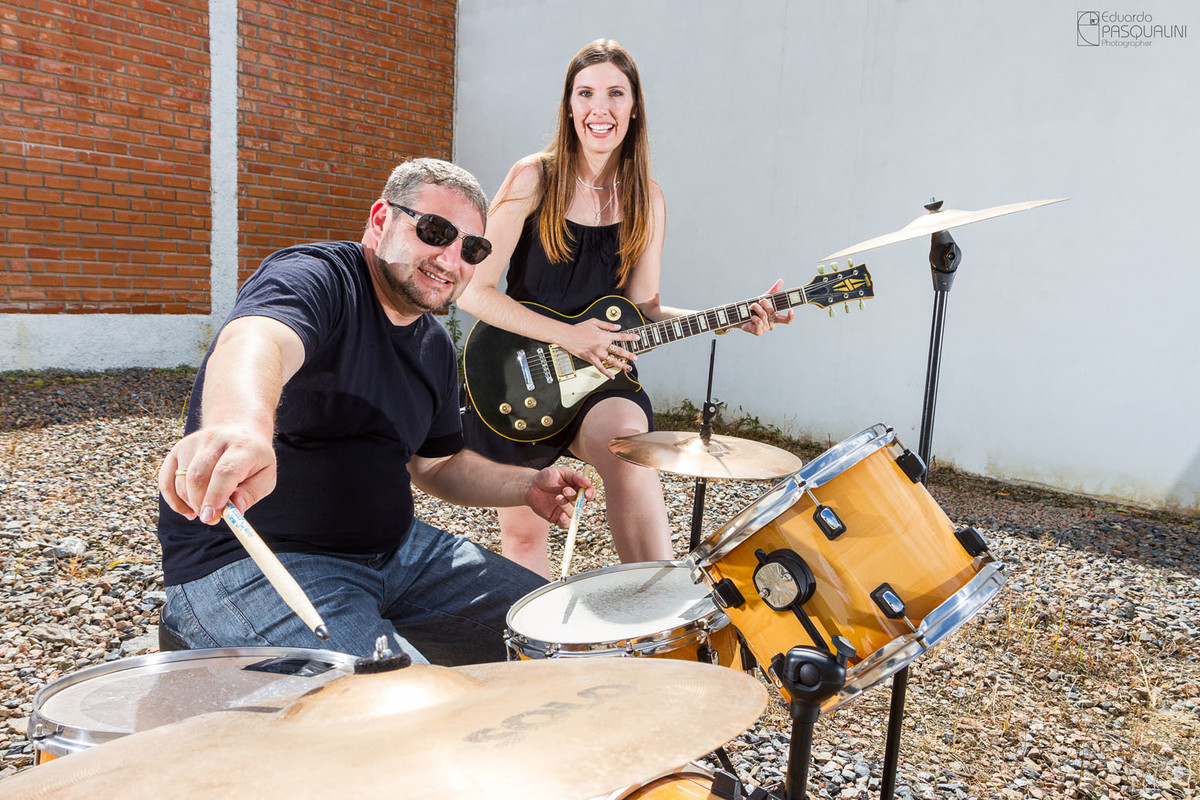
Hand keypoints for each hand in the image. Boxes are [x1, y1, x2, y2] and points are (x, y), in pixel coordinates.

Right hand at [158, 425, 276, 524]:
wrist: (238, 430)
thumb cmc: (253, 460)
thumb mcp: (265, 477)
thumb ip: (251, 494)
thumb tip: (235, 509)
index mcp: (242, 446)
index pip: (225, 471)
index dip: (216, 496)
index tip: (211, 517)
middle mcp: (215, 440)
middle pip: (198, 476)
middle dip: (201, 503)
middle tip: (211, 519)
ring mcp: (193, 442)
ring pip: (182, 480)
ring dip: (190, 503)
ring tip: (206, 511)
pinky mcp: (178, 449)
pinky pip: (166, 479)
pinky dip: (173, 500)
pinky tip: (187, 509)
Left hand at [524, 465, 595, 526]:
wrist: (531, 486)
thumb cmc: (547, 477)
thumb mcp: (561, 471)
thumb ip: (575, 476)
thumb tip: (588, 483)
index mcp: (577, 488)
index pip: (589, 492)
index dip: (591, 493)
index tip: (586, 494)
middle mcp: (573, 500)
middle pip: (581, 503)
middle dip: (574, 497)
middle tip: (565, 490)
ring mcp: (566, 509)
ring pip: (573, 513)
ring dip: (567, 506)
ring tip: (557, 497)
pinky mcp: (557, 518)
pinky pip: (565, 524)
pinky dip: (565, 521)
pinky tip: (561, 515)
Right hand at [558, 317, 637, 378]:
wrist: (568, 336)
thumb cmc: (579, 328)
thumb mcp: (594, 322)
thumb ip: (607, 325)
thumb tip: (617, 326)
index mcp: (604, 335)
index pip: (621, 336)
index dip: (630, 337)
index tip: (637, 338)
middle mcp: (602, 345)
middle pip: (619, 351)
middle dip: (629, 355)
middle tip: (636, 358)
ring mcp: (597, 354)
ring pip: (612, 361)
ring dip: (621, 365)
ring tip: (628, 368)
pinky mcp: (591, 359)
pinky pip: (601, 368)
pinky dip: (607, 373)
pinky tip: (612, 376)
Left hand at [740, 278, 793, 335]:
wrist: (740, 315)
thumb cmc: (753, 308)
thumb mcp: (764, 298)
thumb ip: (773, 291)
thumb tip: (781, 281)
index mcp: (776, 317)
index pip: (787, 320)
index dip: (791, 316)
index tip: (790, 310)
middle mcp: (772, 324)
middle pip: (772, 311)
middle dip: (764, 303)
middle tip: (758, 301)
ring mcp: (765, 329)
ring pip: (764, 315)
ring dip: (756, 308)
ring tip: (751, 308)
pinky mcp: (758, 332)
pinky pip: (759, 321)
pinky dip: (754, 316)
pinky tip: (751, 317)